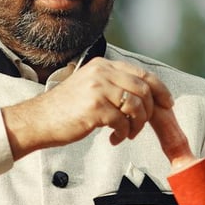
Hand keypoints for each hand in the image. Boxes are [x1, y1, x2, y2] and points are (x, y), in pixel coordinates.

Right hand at [2, 59, 173, 158]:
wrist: (37, 121)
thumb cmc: (63, 109)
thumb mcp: (89, 87)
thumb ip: (112, 85)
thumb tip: (142, 96)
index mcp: (102, 65)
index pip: (142, 73)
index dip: (160, 90)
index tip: (167, 104)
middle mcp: (101, 72)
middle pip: (143, 90)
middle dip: (148, 112)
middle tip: (140, 126)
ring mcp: (98, 89)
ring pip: (136, 105)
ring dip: (137, 124)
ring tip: (127, 134)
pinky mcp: (94, 108)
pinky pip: (123, 122)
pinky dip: (123, 133)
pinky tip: (113, 138)